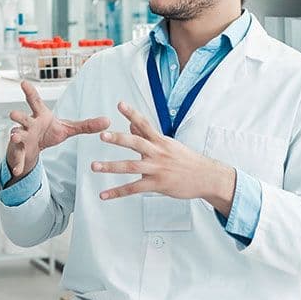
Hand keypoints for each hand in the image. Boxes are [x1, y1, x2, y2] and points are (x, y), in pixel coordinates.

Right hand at [5, 81, 109, 182]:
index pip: (35, 102)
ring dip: (15, 136)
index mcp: (40, 116)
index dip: (29, 92)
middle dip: (18, 116)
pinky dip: (19, 163)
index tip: (23, 83)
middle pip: (22, 118)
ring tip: (15, 137)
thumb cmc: (48, 132)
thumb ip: (86, 125)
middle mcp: (28, 124)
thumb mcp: (67, 129)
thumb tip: (108, 121)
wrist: (33, 148)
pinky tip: (18, 170)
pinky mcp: (19, 152)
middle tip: (13, 114)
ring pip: (16, 135)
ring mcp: (22, 138)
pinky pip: (18, 157)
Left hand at [91, 102, 235, 212]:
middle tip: (102, 134)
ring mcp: (157, 169)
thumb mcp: (169, 145)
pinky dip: (118, 192)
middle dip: (118, 138)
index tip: (120, 104)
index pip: (144, 124)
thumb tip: (131, 123)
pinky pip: (134, 188)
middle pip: (136, 143)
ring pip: (131, 166)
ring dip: (111, 166)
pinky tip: (104, 195)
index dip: (132, 113)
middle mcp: (158, 153)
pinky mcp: (157, 184)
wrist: (206, 177)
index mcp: (161, 141)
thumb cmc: (187, 160)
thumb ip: (148, 135)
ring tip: (94, 166)